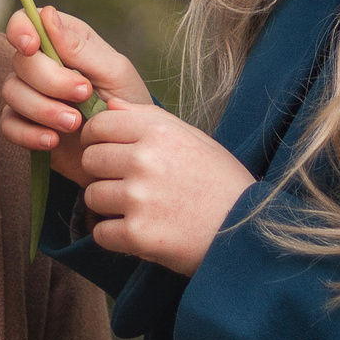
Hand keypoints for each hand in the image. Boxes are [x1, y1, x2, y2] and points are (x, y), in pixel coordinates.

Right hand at [0, 6, 152, 186]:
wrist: (125, 147)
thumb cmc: (125, 100)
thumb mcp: (114, 71)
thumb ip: (80, 47)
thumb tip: (46, 14)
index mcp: (61, 40)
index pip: (24, 21)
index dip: (20, 30)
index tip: (32, 47)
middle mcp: (40, 63)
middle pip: (20, 62)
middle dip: (51, 80)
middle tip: (84, 94)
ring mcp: (29, 94)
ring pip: (12, 92)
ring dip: (43, 109)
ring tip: (75, 123)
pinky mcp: (25, 124)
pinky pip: (8, 125)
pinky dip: (28, 134)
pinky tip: (52, 141)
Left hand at [77, 101, 254, 276]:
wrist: (249, 232)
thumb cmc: (221, 182)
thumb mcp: (193, 138)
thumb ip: (148, 118)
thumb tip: (110, 103)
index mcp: (159, 132)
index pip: (99, 124)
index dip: (97, 138)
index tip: (106, 151)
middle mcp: (145, 160)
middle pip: (91, 159)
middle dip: (103, 173)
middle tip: (126, 185)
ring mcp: (139, 197)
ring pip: (92, 196)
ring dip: (108, 206)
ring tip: (138, 210)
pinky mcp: (138, 233)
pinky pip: (101, 232)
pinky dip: (115, 236)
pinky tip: (139, 232)